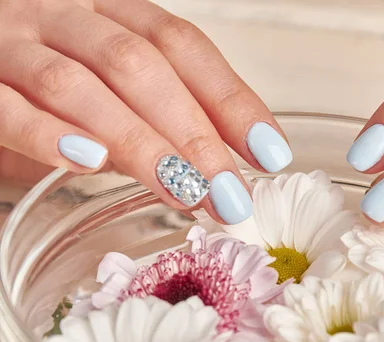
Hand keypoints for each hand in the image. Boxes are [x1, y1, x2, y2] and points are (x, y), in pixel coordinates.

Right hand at [0, 0, 292, 224]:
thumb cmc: (45, 78)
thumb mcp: (109, 82)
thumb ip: (157, 110)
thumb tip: (222, 162)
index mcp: (110, 10)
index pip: (183, 45)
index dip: (230, 98)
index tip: (270, 152)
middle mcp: (64, 16)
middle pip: (140, 66)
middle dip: (194, 135)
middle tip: (230, 194)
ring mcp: (12, 43)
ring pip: (80, 86)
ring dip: (140, 144)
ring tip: (185, 193)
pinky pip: (8, 107)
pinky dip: (50, 135)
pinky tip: (91, 164)